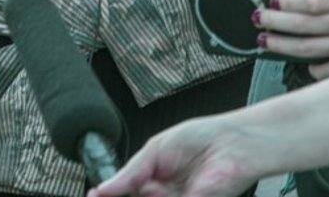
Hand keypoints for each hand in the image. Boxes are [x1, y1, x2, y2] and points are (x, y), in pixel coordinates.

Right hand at [90, 115, 258, 196]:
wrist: (233, 145)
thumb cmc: (200, 138)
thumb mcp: (156, 149)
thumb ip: (131, 172)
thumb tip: (106, 187)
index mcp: (152, 176)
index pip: (125, 190)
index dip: (110, 194)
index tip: (96, 196)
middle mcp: (163, 194)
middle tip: (116, 195)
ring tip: (152, 188)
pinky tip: (160, 191)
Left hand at [256, 0, 328, 79]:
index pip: (310, 0)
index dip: (286, 1)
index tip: (272, 0)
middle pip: (304, 25)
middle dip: (276, 22)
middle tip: (259, 20)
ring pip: (309, 48)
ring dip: (283, 46)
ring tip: (265, 43)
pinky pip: (328, 71)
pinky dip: (311, 68)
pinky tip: (300, 63)